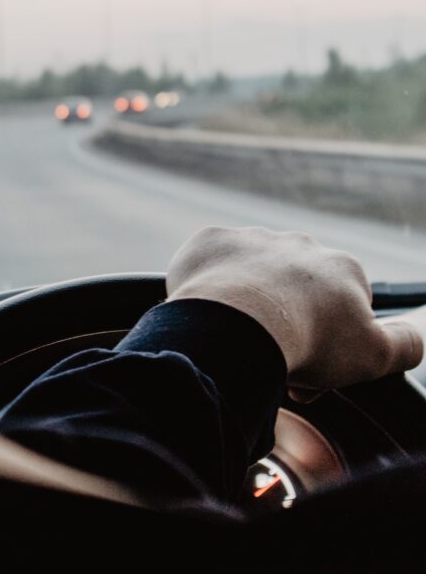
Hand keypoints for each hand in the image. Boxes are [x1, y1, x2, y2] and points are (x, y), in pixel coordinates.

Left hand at [166, 226, 422, 400]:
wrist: (234, 324)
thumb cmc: (307, 341)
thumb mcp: (375, 355)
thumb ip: (406, 344)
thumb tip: (415, 336)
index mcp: (343, 267)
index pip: (341, 309)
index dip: (326, 346)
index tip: (306, 373)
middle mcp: (299, 244)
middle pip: (294, 293)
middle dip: (286, 327)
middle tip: (268, 362)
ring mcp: (252, 238)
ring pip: (251, 278)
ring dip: (246, 307)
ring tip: (235, 341)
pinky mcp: (210, 241)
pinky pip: (209, 264)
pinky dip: (207, 287)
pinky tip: (207, 313)